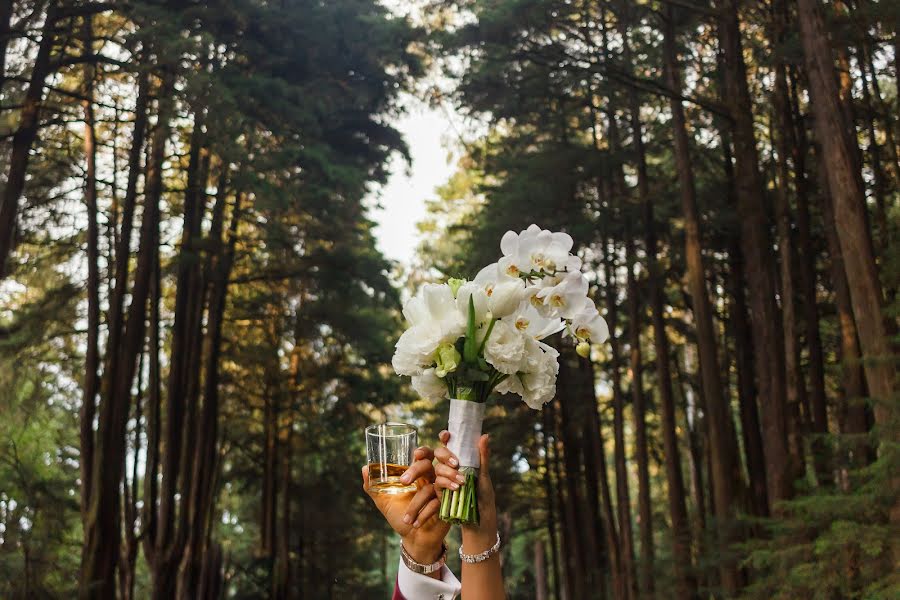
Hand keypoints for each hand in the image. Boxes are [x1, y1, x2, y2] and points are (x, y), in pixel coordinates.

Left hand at [362, 446, 449, 564]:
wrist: (413, 539)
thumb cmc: (400, 516)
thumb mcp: (385, 501)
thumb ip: (374, 486)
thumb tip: (364, 468)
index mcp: (419, 474)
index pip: (426, 455)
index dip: (424, 451)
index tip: (416, 454)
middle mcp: (432, 480)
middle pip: (429, 465)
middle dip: (416, 470)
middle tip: (404, 482)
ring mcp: (441, 492)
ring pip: (433, 487)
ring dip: (417, 503)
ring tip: (406, 519)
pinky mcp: (447, 505)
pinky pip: (437, 503)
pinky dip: (425, 513)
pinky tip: (415, 524)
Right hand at [433, 430, 497, 548]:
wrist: (479, 517)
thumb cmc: (483, 494)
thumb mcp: (484, 474)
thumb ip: (483, 456)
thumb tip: (485, 435)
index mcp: (459, 459)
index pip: (448, 444)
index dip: (445, 437)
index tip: (446, 435)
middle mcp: (448, 466)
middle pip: (438, 453)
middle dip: (444, 454)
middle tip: (455, 461)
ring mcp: (442, 478)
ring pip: (438, 468)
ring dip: (449, 472)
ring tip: (462, 480)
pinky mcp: (439, 491)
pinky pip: (437, 483)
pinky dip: (447, 483)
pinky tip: (456, 487)